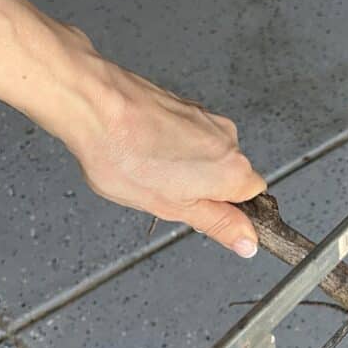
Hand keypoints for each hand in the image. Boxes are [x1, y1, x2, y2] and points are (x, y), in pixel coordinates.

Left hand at [0, 0, 265, 256]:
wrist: (94, 105)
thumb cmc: (126, 156)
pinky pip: (188, 135)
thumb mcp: (173, 208)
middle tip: (166, 195)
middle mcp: (228, 139)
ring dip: (183, 167)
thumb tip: (248, 242)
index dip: (230, 210)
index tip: (205, 215)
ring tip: (146, 170)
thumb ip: (218, 224)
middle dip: (202, 188)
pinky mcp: (184, 105)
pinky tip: (141, 150)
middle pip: (229, 174)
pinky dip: (170, 146)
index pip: (253, 197)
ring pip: (205, 154)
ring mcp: (205, 118)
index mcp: (233, 171)